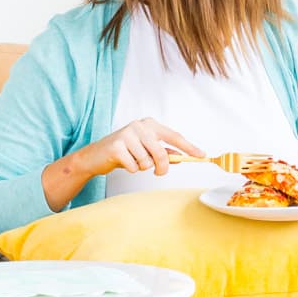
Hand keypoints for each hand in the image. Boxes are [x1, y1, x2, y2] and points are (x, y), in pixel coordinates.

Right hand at [80, 118, 203, 180]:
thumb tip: (182, 158)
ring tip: (133, 162)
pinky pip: (134, 166)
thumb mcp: (145, 150)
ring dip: (143, 168)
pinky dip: (131, 169)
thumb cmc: (123, 152)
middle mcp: (139, 126)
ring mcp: (127, 134)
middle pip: (162, 153)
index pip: (174, 136)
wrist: (95, 156)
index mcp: (150, 124)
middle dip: (162, 168)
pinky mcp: (116, 146)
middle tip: (158, 172)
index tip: (202, 155)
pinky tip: (124, 163)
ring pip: (147, 162)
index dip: (189, 147)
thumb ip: (163, 152)